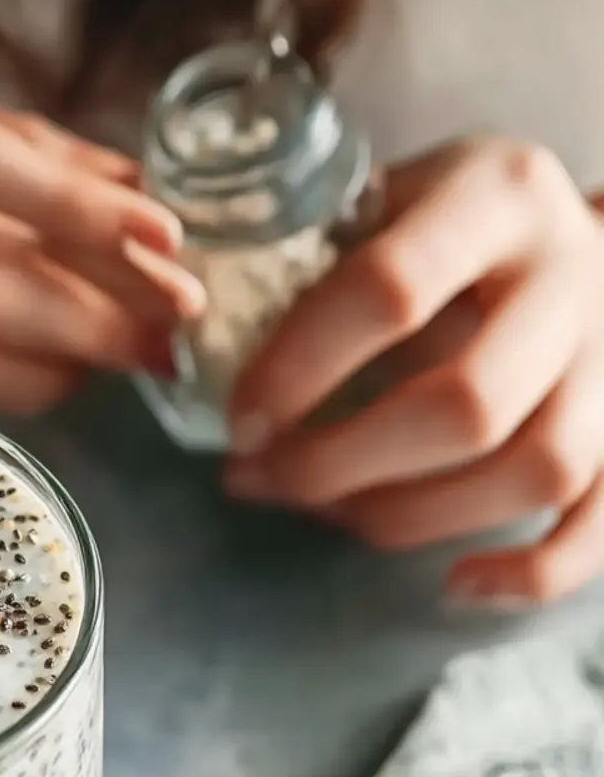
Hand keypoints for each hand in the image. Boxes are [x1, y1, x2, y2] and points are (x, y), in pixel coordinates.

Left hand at [223, 139, 603, 606]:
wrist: (573, 228)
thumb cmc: (454, 214)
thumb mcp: (390, 191)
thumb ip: (319, 252)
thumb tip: (212, 350)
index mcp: (494, 196)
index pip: (389, 288)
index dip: (300, 366)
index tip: (239, 418)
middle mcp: (571, 275)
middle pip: (467, 404)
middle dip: (343, 462)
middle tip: (265, 477)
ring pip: (537, 469)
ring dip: (414, 516)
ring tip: (328, 515)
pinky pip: (602, 523)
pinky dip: (536, 570)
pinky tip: (458, 585)